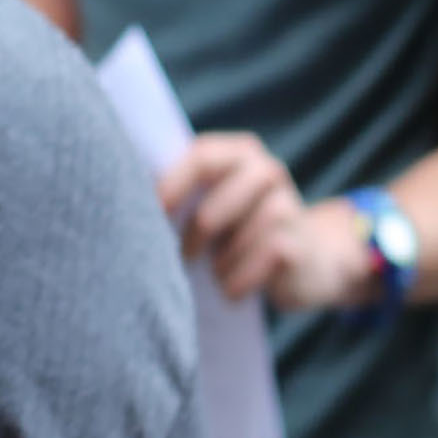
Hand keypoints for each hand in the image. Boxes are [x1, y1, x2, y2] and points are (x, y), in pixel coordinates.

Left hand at [162, 134, 305, 304]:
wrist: (310, 257)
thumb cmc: (243, 225)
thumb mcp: (218, 198)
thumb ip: (185, 187)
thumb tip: (127, 192)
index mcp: (241, 152)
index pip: (200, 158)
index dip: (170, 189)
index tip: (152, 217)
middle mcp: (268, 171)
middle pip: (210, 214)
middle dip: (191, 242)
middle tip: (183, 257)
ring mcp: (288, 207)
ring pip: (231, 246)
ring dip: (217, 267)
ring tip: (218, 270)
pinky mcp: (297, 246)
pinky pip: (250, 270)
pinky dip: (236, 284)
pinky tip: (235, 286)